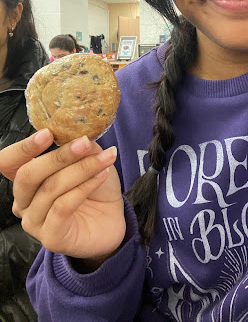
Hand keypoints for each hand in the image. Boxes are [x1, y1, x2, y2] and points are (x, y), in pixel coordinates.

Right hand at [0, 129, 125, 259]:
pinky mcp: (51, 238)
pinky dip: (84, 187)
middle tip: (84, 142)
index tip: (48, 133)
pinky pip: (63, 207)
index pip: (7, 162)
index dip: (22, 148)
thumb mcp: (89, 159)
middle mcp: (23, 202)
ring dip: (82, 169)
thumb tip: (77, 135)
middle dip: (58, 156)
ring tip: (105, 158)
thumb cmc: (96, 188)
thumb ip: (79, 147)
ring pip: (50, 189)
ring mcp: (34, 222)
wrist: (114, 219)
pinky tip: (102, 176)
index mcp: (26, 180)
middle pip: (28, 175)